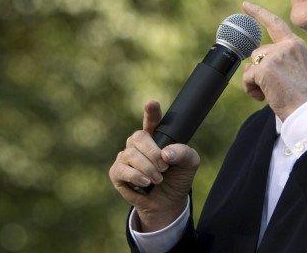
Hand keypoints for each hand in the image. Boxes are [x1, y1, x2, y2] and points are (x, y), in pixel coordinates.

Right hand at [108, 100, 200, 231]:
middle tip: (164, 167)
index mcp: (156, 136)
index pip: (152, 120)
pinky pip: (122, 169)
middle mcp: (138, 144)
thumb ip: (183, 153)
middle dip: (153, 153)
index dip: (151, 112)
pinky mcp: (117, 172)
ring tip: (158, 179)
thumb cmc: (178, 178)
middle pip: (139, 137)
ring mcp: (126, 157)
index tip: (152, 103)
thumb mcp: (190, 164)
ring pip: (131, 154)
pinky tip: (145, 183)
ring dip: (148, 168)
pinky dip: (136, 176)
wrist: (168, 203)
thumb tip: (166, 154)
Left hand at [241, 1, 306, 120]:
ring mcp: (275, 55)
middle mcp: (286, 46)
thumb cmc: (303, 97)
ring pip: (251, 65)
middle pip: (257, 53)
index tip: (245, 5)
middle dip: (258, 71)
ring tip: (271, 93)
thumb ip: (280, 59)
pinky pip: (247, 77)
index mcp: (295, 44)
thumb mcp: (296, 70)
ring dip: (255, 81)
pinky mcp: (264, 68)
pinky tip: (264, 96)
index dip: (258, 13)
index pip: (275, 24)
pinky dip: (251, 89)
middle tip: (274, 88)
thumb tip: (254, 61)